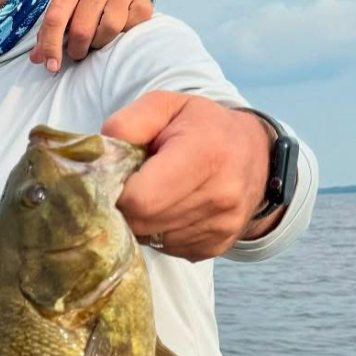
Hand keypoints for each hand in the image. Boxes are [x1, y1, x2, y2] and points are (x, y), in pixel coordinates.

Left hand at [30, 0, 153, 72]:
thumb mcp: (65, 2)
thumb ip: (49, 29)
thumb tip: (37, 59)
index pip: (56, 18)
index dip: (51, 46)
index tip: (51, 66)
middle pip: (82, 29)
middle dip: (77, 49)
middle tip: (77, 51)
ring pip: (109, 29)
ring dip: (100, 43)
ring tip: (97, 40)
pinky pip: (132, 26)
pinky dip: (124, 34)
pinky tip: (118, 30)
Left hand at [103, 92, 274, 260]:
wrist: (255, 154)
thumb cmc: (201, 126)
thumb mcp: (166, 106)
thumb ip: (129, 123)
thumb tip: (100, 156)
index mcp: (205, 155)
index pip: (139, 198)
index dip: (118, 190)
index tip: (120, 176)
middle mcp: (220, 195)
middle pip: (141, 222)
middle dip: (125, 206)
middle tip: (133, 184)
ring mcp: (221, 226)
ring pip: (150, 239)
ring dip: (141, 221)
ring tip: (156, 193)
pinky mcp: (216, 247)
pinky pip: (166, 249)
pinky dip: (159, 232)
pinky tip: (170, 208)